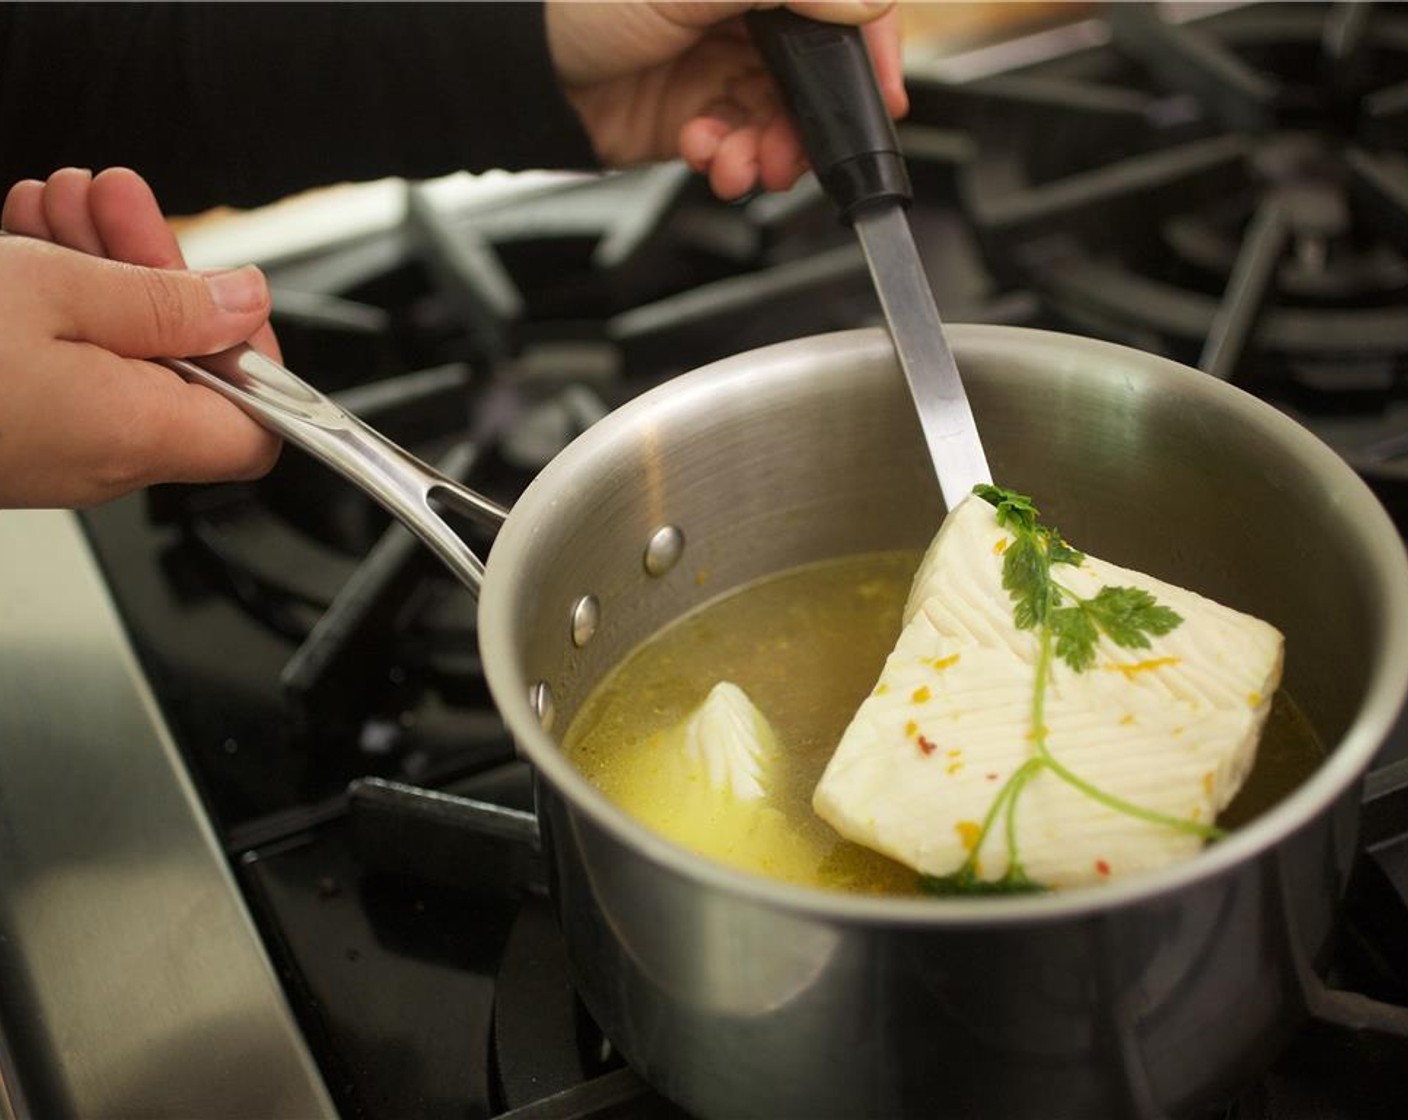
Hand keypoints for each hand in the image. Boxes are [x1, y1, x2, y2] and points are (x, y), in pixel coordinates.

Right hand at [0, 168, 281, 508]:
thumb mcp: (57, 293)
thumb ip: (166, 302)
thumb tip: (245, 303)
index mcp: (139, 435)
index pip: (261, 426)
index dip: (260, 358)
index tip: (228, 292)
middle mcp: (105, 456)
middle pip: (183, 368)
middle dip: (158, 270)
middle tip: (119, 199)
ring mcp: (55, 446)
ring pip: (116, 351)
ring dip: (100, 265)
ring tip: (62, 199)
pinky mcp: (14, 426)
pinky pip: (63, 360)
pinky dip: (56, 294)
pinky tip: (28, 237)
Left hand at [547, 1, 905, 199]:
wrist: (514, 70)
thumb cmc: (578, 2)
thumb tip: (863, 2)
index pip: (840, 4)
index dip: (871, 48)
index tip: (882, 97)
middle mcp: (742, 12)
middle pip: (814, 72)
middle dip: (808, 122)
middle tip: (791, 153)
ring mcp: (718, 63)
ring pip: (779, 117)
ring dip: (768, 150)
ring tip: (738, 163)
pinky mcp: (695, 112)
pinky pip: (739, 143)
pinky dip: (729, 157)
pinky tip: (704, 152)